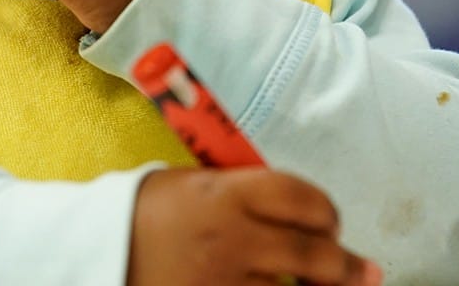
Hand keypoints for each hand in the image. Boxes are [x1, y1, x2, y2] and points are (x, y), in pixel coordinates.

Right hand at [130, 168, 381, 285]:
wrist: (97, 250)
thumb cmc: (143, 212)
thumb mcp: (191, 183)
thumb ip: (243, 190)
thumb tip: (300, 209)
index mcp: (225, 193)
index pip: (303, 197)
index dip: (326, 211)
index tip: (329, 222)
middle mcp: (232, 237)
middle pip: (317, 254)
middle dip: (347, 266)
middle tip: (361, 270)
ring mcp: (224, 280)